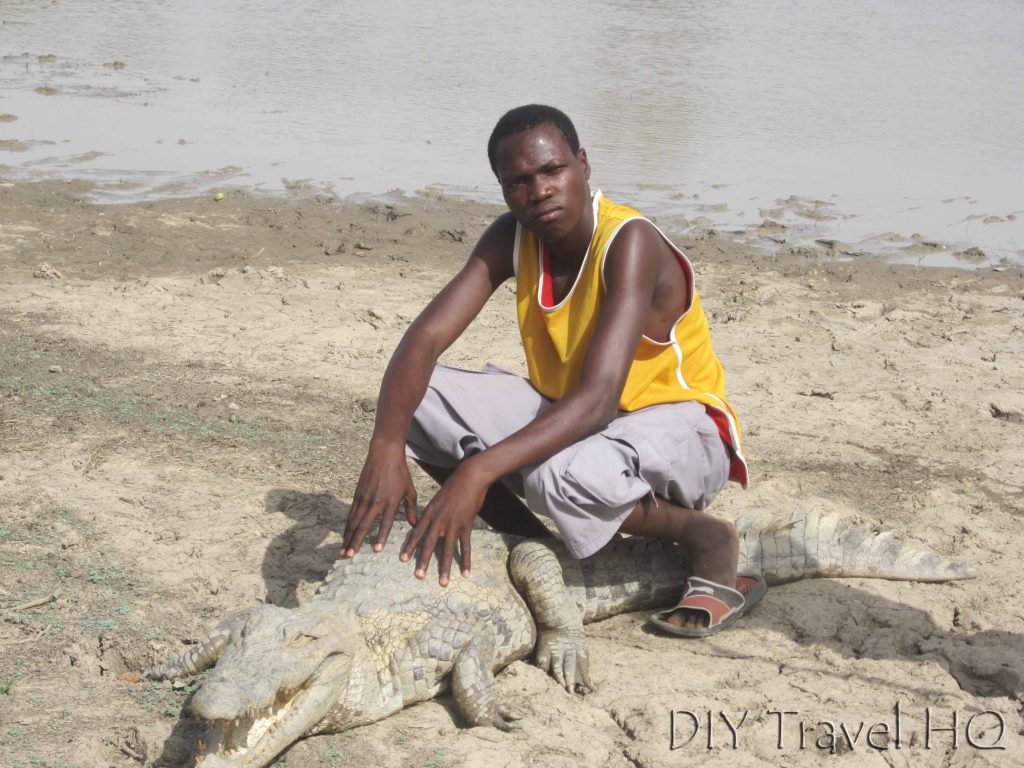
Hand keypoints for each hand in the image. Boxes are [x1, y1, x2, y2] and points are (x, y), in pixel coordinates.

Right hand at [341, 443, 416, 556]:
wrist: (384, 454)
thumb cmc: (400, 473)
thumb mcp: (410, 491)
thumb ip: (412, 510)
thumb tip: (416, 527)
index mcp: (391, 501)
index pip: (386, 523)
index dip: (381, 536)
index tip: (376, 550)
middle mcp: (376, 501)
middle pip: (364, 525)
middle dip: (355, 542)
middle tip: (348, 556)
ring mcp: (364, 498)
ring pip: (354, 521)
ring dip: (347, 537)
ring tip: (342, 551)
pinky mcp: (357, 495)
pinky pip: (351, 514)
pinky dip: (347, 526)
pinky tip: (344, 536)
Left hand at [400, 461, 488, 585]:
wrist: (469, 477)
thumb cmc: (453, 487)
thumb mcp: (437, 499)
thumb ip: (431, 514)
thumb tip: (425, 524)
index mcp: (429, 514)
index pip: (417, 533)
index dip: (410, 547)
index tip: (402, 560)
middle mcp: (439, 521)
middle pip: (429, 545)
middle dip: (423, 562)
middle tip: (418, 576)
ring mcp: (453, 525)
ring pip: (447, 550)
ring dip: (444, 568)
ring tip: (442, 582)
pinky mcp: (466, 526)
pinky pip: (465, 547)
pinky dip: (466, 561)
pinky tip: (465, 573)